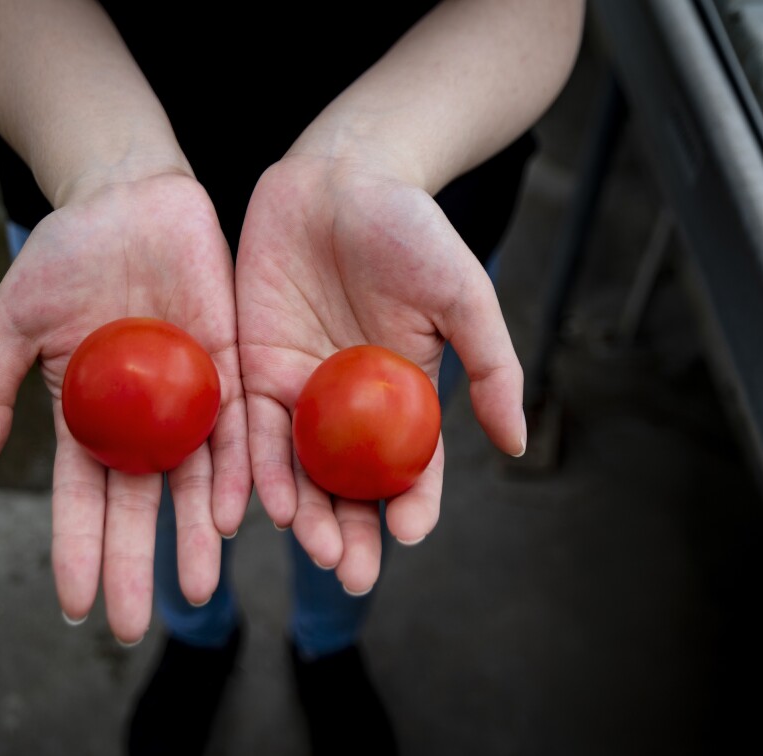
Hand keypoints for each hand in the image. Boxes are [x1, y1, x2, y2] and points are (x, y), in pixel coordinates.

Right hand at [0, 173, 249, 643]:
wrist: (127, 196)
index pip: (79, 500)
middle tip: (130, 627)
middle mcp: (142, 422)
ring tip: (197, 591)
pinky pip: (240, 429)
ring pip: (196, 482)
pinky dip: (240, 472)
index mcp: (88, 419)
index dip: (76, 551)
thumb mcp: (10, 323)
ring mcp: (189, 399)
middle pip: (138, 507)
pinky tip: (237, 516)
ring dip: (195, 538)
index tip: (73, 606)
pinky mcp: (232, 367)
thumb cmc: (64, 254)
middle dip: (134, 566)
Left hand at [236, 154, 525, 594]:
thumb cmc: (411, 230)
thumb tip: (517, 444)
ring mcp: (298, 392)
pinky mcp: (250, 368)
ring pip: (298, 470)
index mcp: (405, 396)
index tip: (410, 535)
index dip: (413, 505)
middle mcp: (351, 407)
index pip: (411, 468)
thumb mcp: (464, 295)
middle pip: (350, 485)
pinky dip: (251, 469)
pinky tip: (252, 504)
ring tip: (309, 547)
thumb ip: (490, 367)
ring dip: (303, 513)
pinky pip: (246, 429)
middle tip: (349, 572)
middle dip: (350, 532)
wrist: (340, 175)